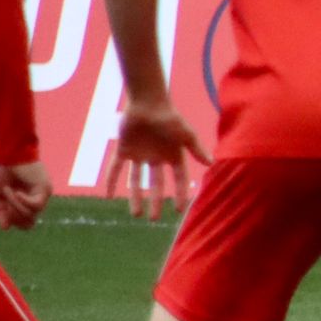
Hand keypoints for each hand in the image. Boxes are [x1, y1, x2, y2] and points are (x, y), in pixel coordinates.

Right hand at [0, 162, 51, 230]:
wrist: (8, 153)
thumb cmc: (2, 169)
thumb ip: (1, 211)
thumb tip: (5, 228)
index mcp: (25, 203)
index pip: (23, 224)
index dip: (11, 221)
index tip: (1, 208)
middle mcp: (36, 201)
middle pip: (28, 224)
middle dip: (13, 216)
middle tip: (5, 201)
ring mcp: (42, 195)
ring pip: (30, 214)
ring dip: (15, 205)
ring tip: (8, 190)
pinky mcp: (45, 189)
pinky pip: (35, 205)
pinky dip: (23, 201)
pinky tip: (17, 192)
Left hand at [103, 100, 211, 219]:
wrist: (147, 101)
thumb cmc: (169, 117)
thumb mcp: (186, 134)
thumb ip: (197, 149)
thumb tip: (212, 163)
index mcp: (173, 155)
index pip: (178, 179)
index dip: (179, 194)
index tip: (179, 210)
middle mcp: (156, 158)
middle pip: (156, 184)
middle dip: (155, 201)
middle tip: (153, 218)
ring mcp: (139, 155)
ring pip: (136, 180)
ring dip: (135, 197)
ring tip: (135, 214)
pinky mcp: (123, 150)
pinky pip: (116, 168)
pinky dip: (111, 181)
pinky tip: (108, 195)